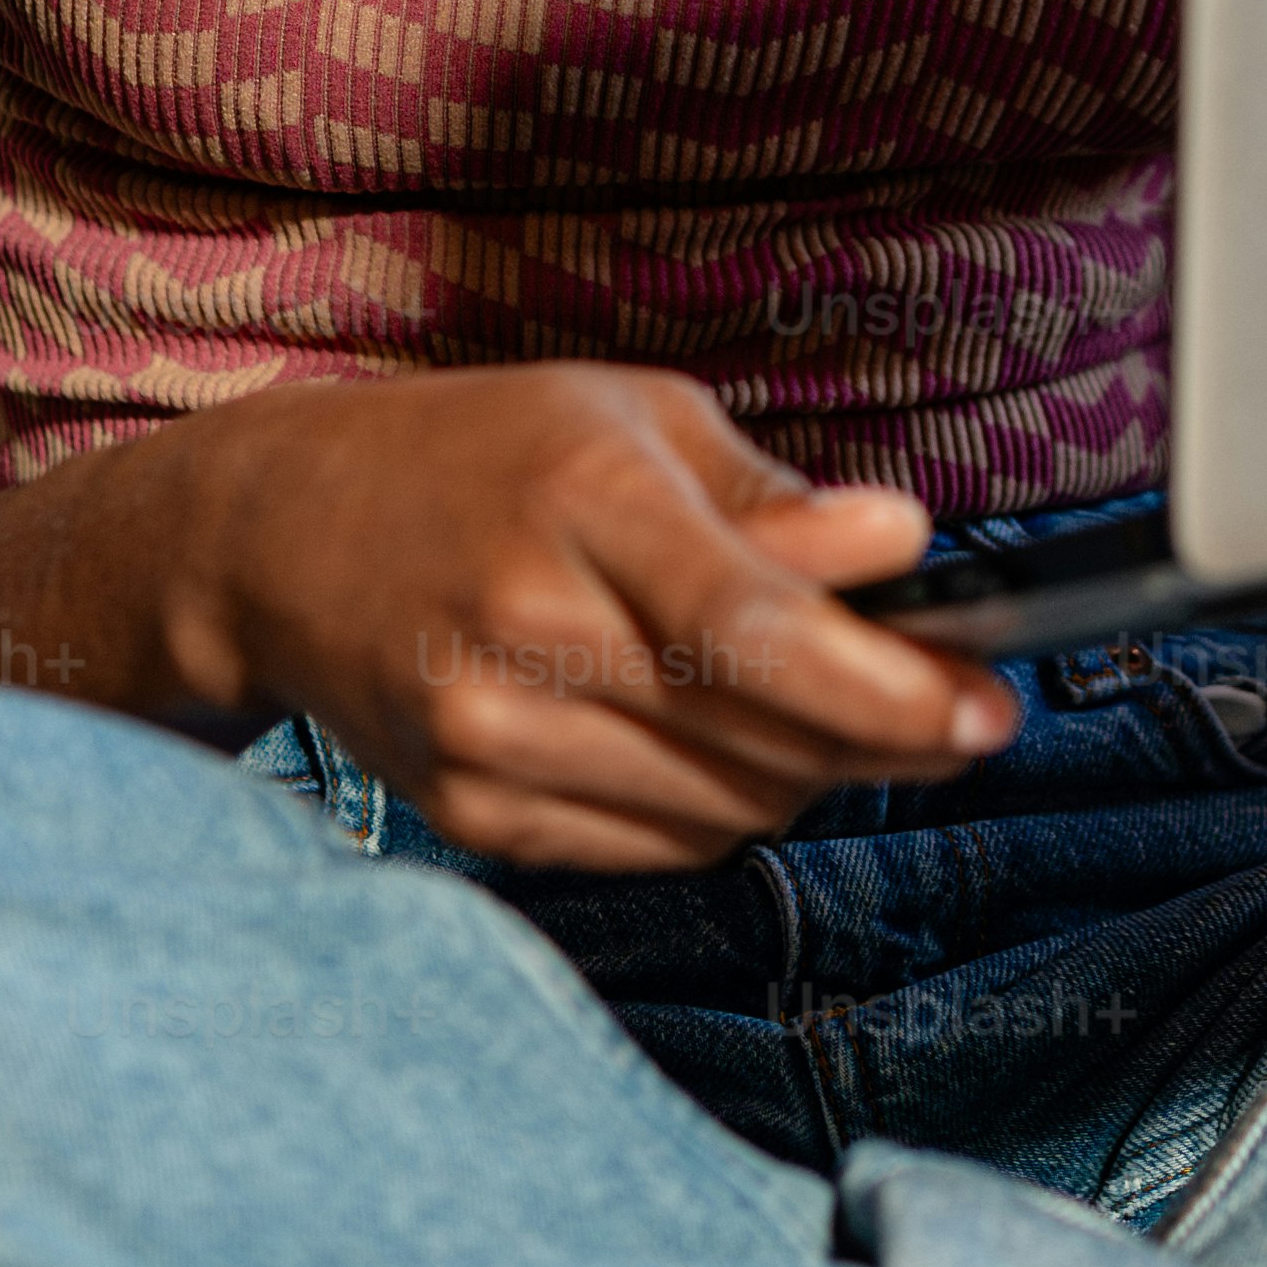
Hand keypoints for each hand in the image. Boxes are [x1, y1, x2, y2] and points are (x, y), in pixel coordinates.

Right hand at [116, 365, 1012, 863]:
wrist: (280, 540)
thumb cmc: (482, 456)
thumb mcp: (636, 418)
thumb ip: (775, 498)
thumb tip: (904, 550)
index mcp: (584, 505)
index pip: (757, 633)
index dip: (890, 691)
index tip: (986, 710)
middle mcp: (528, 633)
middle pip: (763, 740)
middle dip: (887, 736)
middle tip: (955, 706)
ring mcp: (492, 741)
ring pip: (728, 813)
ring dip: (809, 772)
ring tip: (819, 705)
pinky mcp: (477, 816)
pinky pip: (663, 848)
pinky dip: (723, 804)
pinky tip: (716, 740)